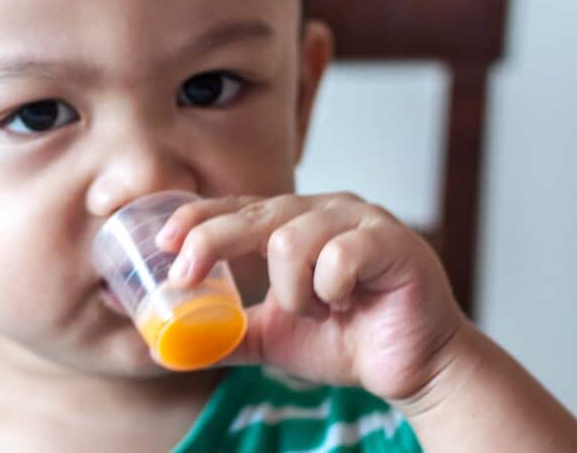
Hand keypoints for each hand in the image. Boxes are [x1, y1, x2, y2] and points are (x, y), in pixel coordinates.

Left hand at [156, 192, 465, 400]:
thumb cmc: (348, 341)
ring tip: (317, 312)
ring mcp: (359, 219)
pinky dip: (331, 288)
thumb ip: (226, 334)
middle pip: (254, 214)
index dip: (197, 219)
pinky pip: (339, 254)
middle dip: (212, 242)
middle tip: (186, 274)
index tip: (163, 243)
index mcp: (295, 222)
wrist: (413, 368)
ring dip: (292, 290)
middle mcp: (324, 210)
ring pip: (291, 238)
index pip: (237, 208)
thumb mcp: (273, 337)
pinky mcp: (391, 240)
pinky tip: (347, 305)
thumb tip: (167, 348)